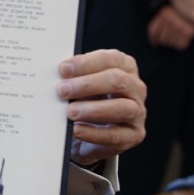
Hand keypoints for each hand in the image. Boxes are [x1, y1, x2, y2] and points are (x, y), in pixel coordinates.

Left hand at [57, 50, 146, 165]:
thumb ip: (73, 76)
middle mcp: (136, 88)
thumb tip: (56, 74)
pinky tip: (77, 130)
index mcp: (124, 67)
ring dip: (93, 109)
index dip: (86, 63)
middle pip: (118, 81)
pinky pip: (116, 135)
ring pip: (122, 108)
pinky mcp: (134, 135)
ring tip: (70, 112)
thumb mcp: (81, 82)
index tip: (63, 69)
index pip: (111, 59)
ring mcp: (138, 112)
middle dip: (87, 85)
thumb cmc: (86, 96)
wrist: (92, 128)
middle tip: (62, 91)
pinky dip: (94, 133)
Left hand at [147, 5, 193, 50]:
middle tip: (168, 42)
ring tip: (178, 38)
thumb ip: (163, 20)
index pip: (153, 31)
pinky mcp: (189, 32)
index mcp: (164, 13)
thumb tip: (154, 40)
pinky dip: (182, 44)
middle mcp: (170, 19)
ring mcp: (179, 25)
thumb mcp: (172, 10)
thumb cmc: (187, 9)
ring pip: (170, 43)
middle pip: (162, 39)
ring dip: (173, 43)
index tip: (155, 44)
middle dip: (164, 42)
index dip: (153, 39)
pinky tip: (185, 40)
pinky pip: (181, 45)